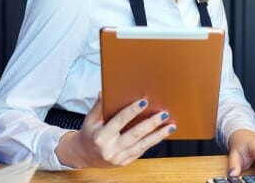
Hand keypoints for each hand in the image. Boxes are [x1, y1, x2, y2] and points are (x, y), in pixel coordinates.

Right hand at [55, 93, 175, 167]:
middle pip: (134, 134)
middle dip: (151, 124)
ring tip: (171, 126)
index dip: (132, 111)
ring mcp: (118, 158)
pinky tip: (163, 133)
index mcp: (100, 137)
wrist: (84, 155)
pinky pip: (142, 150)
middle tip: (164, 114)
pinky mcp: (125, 162)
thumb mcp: (90, 119)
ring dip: (158, 135)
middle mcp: (110, 149)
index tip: (144, 102)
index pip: (118, 121)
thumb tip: (105, 91)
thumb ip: (99, 106)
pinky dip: (153, 141)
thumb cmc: (90, 133)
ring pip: (142, 145)